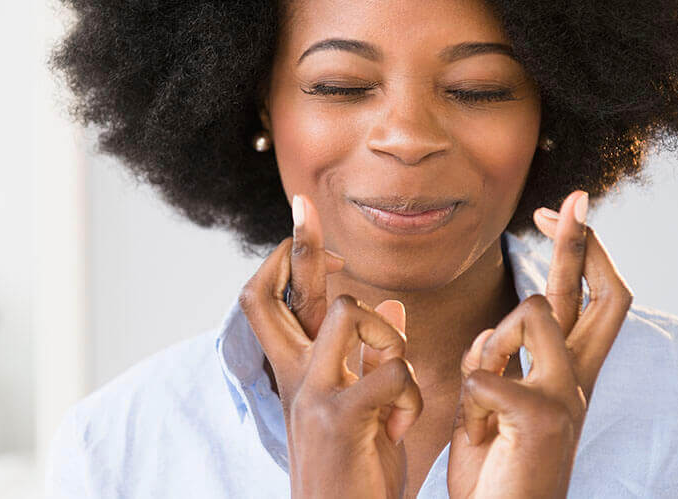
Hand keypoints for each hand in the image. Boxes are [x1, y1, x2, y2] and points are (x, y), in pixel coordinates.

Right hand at [238, 194, 421, 498]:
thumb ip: (372, 359)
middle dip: (291, 244)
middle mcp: (294, 377)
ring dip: (386, 334)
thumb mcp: (367, 413)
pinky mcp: (339, 417)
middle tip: (302, 206)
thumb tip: (393, 309)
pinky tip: (403, 424)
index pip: (269, 302)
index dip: (282, 261)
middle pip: (268, 292)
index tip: (309, 233)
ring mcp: (310, 394)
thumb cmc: (356, 477)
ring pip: (346, 313)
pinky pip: (389, 372)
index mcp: (299, 375)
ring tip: (396, 376)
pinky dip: (409, 393)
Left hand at [447, 190, 633, 497]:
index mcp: (564, 376)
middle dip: (584, 243)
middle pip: (601, 294)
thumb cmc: (495, 469)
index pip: (587, 300)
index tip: (554, 214)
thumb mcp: (488, 403)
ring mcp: (567, 399)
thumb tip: (491, 330)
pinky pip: (493, 372)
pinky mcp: (544, 419)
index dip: (578, 254)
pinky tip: (477, 429)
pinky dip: (473, 393)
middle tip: (575, 200)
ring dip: (493, 342)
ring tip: (481, 401)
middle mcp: (578, 382)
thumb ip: (496, 361)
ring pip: (537, 314)